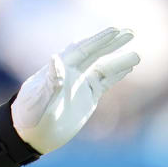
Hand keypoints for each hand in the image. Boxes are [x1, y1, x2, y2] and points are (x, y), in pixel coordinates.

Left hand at [12, 27, 139, 153]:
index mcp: (60, 69)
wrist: (31, 134)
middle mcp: (72, 73)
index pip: (84, 50)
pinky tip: (129, 69)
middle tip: (131, 33)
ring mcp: (81, 85)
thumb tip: (56, 58)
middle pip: (96, 54)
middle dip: (113, 43)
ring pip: (104, 69)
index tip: (116, 31)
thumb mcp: (38, 99)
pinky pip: (105, 82)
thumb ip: (50, 81)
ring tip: (137, 57)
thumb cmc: (30, 116)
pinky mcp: (88, 97)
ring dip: (120, 62)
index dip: (100, 40)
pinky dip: (117, 75)